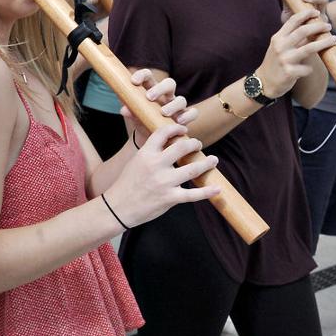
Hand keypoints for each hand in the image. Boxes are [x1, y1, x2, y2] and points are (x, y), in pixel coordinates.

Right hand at [103, 123, 219, 228]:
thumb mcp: (135, 162)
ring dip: (206, 163)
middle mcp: (156, 165)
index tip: (184, 130)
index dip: (176, 128)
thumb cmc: (126, 184)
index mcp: (146, 154)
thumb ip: (150, 152)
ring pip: (192, 169)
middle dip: (194, 144)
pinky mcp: (170, 198)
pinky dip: (207, 192)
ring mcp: (164, 182)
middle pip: (182, 148)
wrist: (118, 207)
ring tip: (213, 160)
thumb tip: (166, 143)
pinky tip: (217, 188)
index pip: (163, 133)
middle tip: (198, 145)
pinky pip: (193, 194)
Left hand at [118, 69, 193, 145]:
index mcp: (151, 89)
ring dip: (173, 105)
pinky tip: (179, 122)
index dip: (142, 75)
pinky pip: (193, 112)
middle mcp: (166, 95)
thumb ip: (129, 111)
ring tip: (163, 113)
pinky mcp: (185, 116)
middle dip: (160, 88)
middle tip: (149, 97)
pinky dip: (188, 116)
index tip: (133, 81)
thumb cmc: (141, 120)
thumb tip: (124, 109)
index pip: (149, 76)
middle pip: (169, 83)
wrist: (150, 137)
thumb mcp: (133, 115)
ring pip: (181, 99)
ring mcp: (177, 106)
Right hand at [257, 8, 335, 94]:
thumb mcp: (278, 46)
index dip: (305, 14)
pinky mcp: (290, 72)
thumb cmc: (274, 62)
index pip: (292, 21)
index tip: (316, 12)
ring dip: (324, 43)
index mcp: (277, 38)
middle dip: (318, 26)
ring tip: (335, 39)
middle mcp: (280, 47)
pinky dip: (310, 68)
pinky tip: (307, 70)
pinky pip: (307, 68)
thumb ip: (290, 37)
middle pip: (303, 31)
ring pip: (309, 48)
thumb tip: (310, 27)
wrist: (264, 82)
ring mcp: (285, 59)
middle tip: (328, 26)